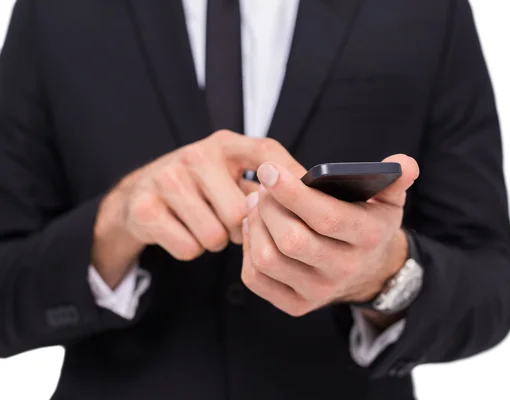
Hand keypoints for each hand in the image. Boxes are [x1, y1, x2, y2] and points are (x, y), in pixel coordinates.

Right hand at [92, 130, 301, 287]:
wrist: (139, 196)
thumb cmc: (201, 188)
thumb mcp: (231, 173)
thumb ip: (268, 184)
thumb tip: (313, 198)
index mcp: (224, 143)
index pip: (266, 153)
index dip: (289, 178)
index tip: (302, 202)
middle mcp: (195, 155)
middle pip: (240, 213)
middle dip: (240, 229)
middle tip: (231, 223)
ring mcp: (167, 179)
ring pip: (215, 236)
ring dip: (216, 242)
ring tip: (207, 224)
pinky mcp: (145, 208)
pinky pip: (189, 249)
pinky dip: (191, 249)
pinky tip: (185, 231)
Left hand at [241, 154, 419, 316]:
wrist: (369, 272)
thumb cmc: (370, 225)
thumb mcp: (388, 201)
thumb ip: (395, 179)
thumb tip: (404, 163)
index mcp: (368, 238)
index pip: (327, 218)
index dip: (293, 193)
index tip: (270, 170)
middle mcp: (343, 269)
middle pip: (292, 240)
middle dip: (269, 207)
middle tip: (263, 186)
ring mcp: (318, 292)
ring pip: (268, 259)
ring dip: (255, 225)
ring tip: (257, 202)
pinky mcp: (296, 305)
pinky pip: (256, 279)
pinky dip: (248, 248)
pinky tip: (255, 227)